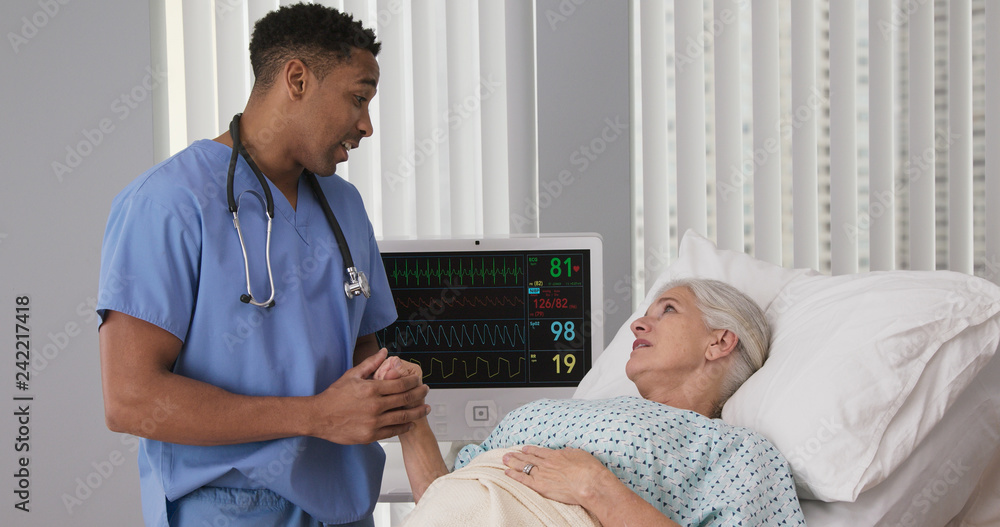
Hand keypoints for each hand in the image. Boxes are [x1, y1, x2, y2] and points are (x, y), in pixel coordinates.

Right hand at [310, 348, 429, 443]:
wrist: (319, 416)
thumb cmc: (334, 396)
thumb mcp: (352, 375)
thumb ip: (371, 363)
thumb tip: (384, 352)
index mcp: (371, 389)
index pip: (400, 384)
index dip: (413, 382)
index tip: (418, 380)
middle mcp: (375, 406)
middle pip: (405, 399)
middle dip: (419, 394)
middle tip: (426, 391)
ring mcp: (374, 422)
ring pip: (403, 417)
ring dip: (417, 412)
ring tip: (425, 408)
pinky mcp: (370, 435)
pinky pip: (393, 431)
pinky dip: (404, 427)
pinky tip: (410, 423)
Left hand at [502, 445, 616, 506]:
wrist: (588, 482)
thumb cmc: (589, 470)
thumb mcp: (580, 455)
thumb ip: (571, 453)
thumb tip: (567, 451)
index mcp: (556, 455)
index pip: (539, 451)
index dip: (530, 450)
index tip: (524, 449)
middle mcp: (546, 463)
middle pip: (528, 458)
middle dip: (517, 455)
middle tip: (508, 453)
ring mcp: (542, 473)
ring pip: (523, 466)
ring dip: (512, 462)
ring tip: (504, 460)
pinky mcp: (540, 486)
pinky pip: (523, 479)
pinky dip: (514, 475)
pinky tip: (506, 472)